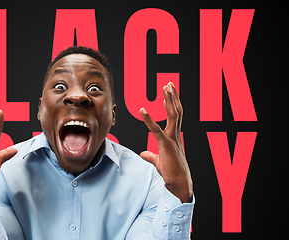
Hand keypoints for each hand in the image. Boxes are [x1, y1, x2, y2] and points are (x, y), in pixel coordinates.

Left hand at [140, 82, 192, 202]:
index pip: (175, 116)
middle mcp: (176, 135)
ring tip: (166, 87)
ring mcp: (172, 138)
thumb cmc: (171, 172)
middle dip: (173, 96)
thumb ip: (151, 155)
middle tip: (169, 83)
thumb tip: (143, 153)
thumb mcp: (158, 160)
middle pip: (176, 111)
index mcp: (175, 137)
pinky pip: (156, 129)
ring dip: (169, 100)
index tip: (168, 93)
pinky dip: (148, 119)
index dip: (172, 103)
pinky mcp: (165, 144)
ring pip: (172, 115)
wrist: (178, 183)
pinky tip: (142, 110)